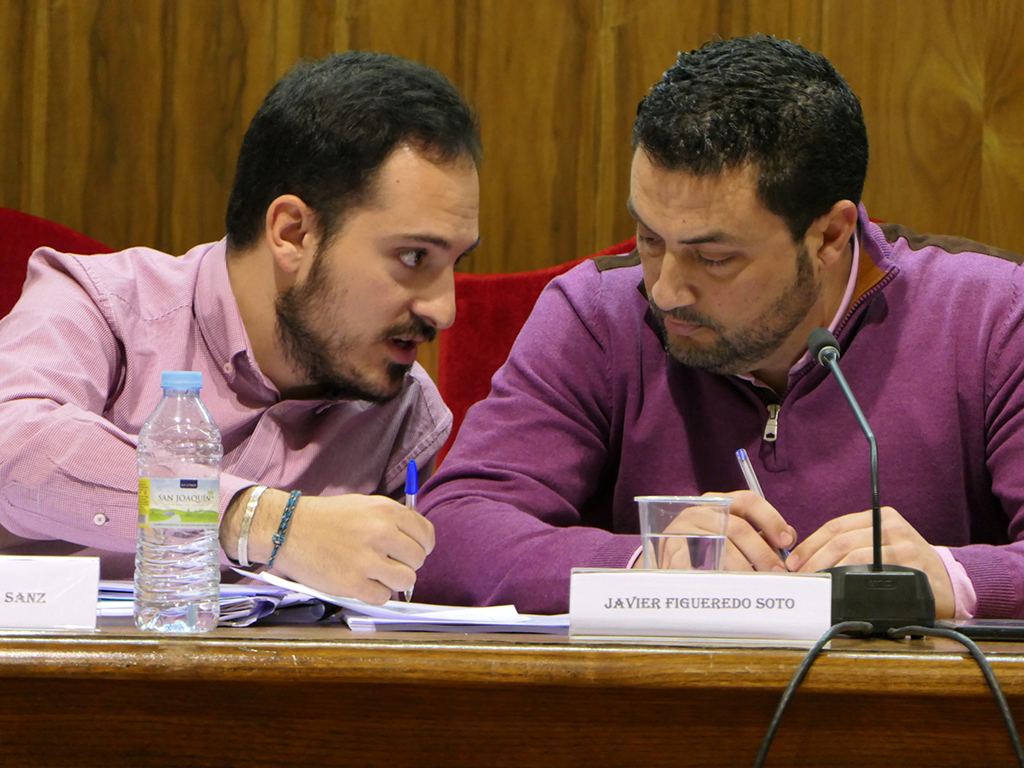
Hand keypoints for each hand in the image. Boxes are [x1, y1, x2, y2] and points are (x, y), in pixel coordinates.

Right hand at [228, 490, 434, 604]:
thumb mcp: (365, 506)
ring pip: (406, 580)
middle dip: (406, 564)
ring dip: (393, 581)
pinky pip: (383, 597)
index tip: (413, 551)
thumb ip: (392, 521)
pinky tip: (361, 582)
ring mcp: (367, 560)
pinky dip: (375, 593)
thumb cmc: (327, 518)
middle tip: (389, 563)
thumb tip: (416, 542)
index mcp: (387, 511)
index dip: (422, 546)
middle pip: (418, 559)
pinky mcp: (353, 584)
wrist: (288, 529)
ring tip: (376, 574)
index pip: (426, 534)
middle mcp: (381, 533)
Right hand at [631, 491, 794, 571]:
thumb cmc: (703, 545)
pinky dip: (717, 576)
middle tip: (776, 573)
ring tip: (755, 584)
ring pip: (721, 548)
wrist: (664, 557)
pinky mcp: (671, 551)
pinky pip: (699, 565)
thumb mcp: (728, 532)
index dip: (771, 519)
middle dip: (762, 553)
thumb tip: (788, 539)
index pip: (748, 501)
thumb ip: (758, 532)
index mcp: (717, 502)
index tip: (787, 541)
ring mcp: (684, 529)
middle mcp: (700, 511)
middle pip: (738, 528)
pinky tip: (728, 587)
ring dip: (743, 568)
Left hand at [785, 507, 953, 618]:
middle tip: (801, 576)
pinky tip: (841, 591)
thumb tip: (809, 559)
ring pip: (854, 557)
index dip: (809, 545)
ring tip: (815, 584)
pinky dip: (852, 583)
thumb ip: (852, 544)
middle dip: (814, 560)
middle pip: (840, 542)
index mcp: (880, 517)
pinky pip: (874, 575)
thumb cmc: (907, 563)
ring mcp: (903, 546)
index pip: (835, 527)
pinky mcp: (912, 567)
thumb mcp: (881, 543)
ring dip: (828, 572)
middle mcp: (891, 527)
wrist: (949, 580)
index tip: (794, 561)